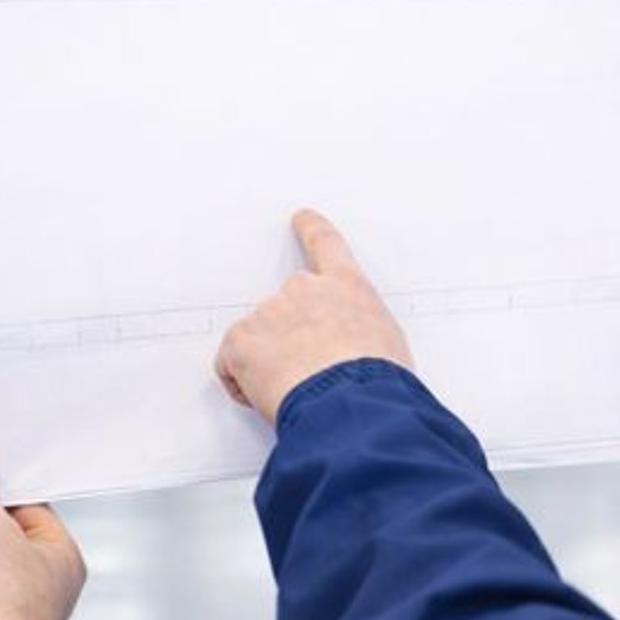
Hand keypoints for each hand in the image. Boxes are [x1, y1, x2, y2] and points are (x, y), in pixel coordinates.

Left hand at [216, 209, 413, 424]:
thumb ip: (360, 330)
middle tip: (307, 372)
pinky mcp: (241, 340)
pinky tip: (270, 396)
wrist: (351, 401)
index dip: (311, 230)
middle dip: (289, 337)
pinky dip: (242, 384)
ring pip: (258, 340)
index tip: (301, 218)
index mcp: (346, 287)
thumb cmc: (377, 380)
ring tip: (297, 391)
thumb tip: (354, 350)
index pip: (326, 245)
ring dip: (270, 364)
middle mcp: (304, 290)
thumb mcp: (389, 344)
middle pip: (285, 308)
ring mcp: (268, 312)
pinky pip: (230, 364)